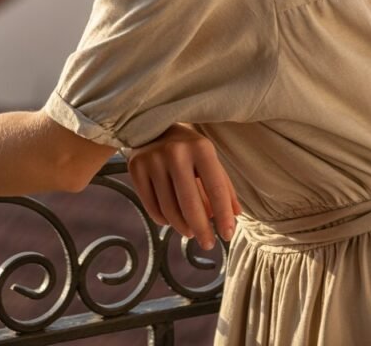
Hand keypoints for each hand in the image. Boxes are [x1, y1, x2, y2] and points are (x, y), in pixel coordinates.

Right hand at [127, 124, 240, 250]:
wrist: (152, 125)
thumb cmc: (188, 147)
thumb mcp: (209, 159)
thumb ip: (224, 186)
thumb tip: (234, 216)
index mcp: (200, 147)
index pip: (216, 188)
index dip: (223, 215)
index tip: (228, 235)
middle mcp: (175, 152)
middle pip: (190, 203)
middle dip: (202, 230)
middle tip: (208, 244)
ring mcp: (153, 159)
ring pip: (169, 209)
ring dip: (182, 227)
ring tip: (190, 232)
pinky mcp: (136, 167)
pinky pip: (151, 206)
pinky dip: (163, 220)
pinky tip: (170, 220)